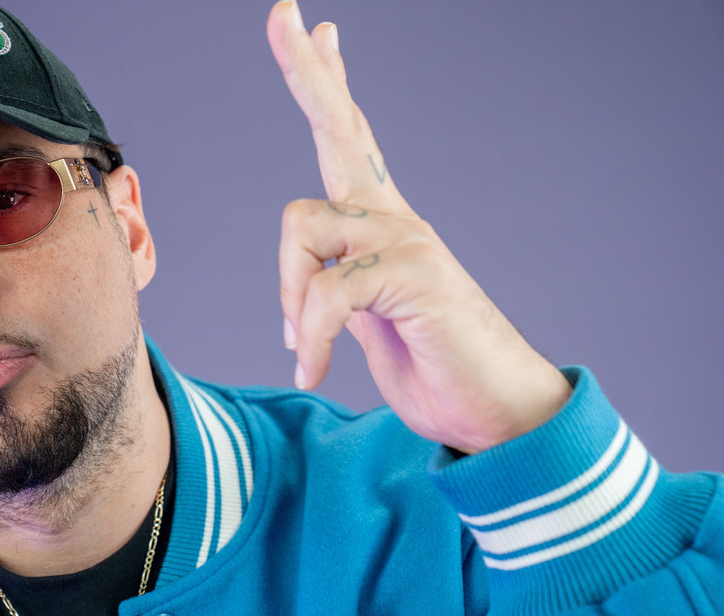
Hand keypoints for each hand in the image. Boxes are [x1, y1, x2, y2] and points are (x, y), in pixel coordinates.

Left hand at [267, 0, 571, 453]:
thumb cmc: (433, 366)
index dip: (327, 82)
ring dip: (289, 294)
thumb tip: (305, 284)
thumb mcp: (364, 322)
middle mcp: (392, 216)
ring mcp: (406, 238)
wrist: (495, 412)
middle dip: (304, 69)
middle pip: (339, 124)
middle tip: (282, 9)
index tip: (313, 26)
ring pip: (299, 226)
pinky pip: (324, 291)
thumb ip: (335, 289)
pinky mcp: (411, 271)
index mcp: (377, 222)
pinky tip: (316, 368)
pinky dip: (310, 337)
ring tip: (304, 343)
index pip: (348, 137)